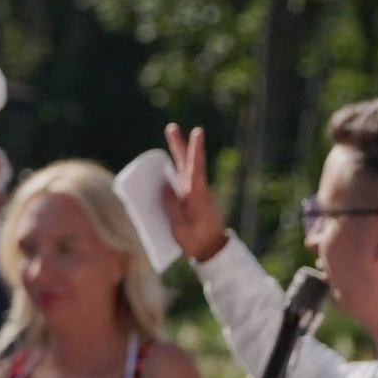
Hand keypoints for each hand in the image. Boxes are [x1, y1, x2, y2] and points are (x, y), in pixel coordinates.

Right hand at [161, 124, 229, 262]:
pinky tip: (165, 170)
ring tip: (172, 135)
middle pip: (188, 163)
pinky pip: (182, 182)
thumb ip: (172, 205)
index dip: (195, 150)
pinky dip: (174, 172)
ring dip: (177, 153)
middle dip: (179, 145)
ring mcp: (196, 193)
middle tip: (171, 127)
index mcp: (197, 196)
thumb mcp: (180, 226)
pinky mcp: (192, 198)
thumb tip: (164, 186)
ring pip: (185, 169)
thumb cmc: (196, 240)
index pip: (197, 168)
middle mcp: (198, 190)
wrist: (212, 250)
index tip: (197, 132)